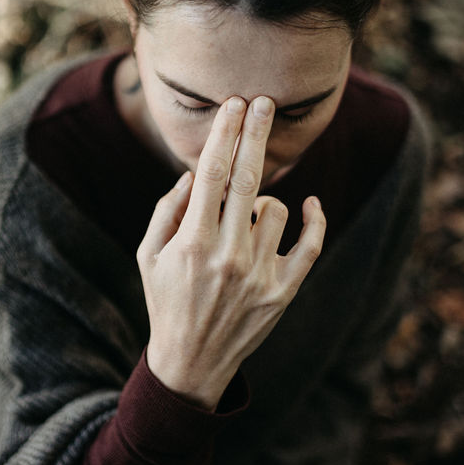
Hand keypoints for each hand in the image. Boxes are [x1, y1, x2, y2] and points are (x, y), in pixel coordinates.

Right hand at [137, 95, 326, 409]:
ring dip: (263, 199)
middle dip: (255, 134)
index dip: (225, 133)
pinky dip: (315, 220)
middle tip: (264, 102)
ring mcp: (260, 275)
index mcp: (192, 243)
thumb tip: (194, 172)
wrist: (191, 363)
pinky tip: (310, 204)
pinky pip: (311, 245)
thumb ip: (167, 209)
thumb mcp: (148, 255)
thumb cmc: (165, 300)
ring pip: (275, 208)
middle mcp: (229, 256)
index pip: (213, 173)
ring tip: (245, 216)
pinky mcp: (285, 292)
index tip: (234, 104)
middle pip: (249, 179)